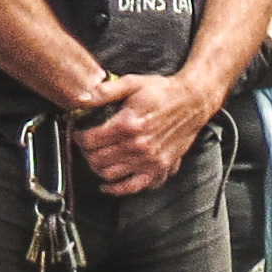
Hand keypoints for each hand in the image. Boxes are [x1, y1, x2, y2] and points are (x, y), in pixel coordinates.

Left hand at [74, 73, 214, 194]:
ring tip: (97, 157)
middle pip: (96, 159)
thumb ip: (107, 90)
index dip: (78, 137)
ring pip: (108, 173)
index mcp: (128, 124)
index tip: (78, 132)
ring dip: (97, 167)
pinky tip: (107, 184)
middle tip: (87, 144)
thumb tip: (83, 97)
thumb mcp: (133, 83)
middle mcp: (137, 145)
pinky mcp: (159, 168)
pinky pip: (132, 186)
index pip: (89, 140)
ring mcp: (148, 160)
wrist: (193, 102)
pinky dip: (116, 189)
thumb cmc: (163, 92)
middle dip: (86, 151)